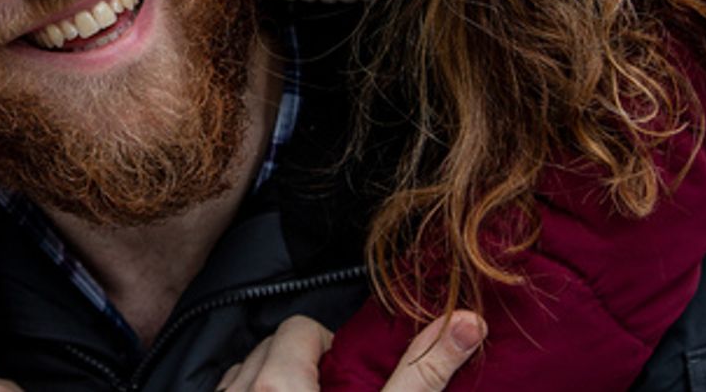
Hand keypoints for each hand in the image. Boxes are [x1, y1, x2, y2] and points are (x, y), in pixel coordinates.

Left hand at [215, 311, 485, 391]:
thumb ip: (421, 374)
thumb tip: (468, 321)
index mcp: (278, 385)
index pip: (300, 328)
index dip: (327, 347)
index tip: (349, 380)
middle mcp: (237, 390)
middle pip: (268, 347)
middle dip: (300, 367)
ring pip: (242, 375)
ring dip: (268, 387)